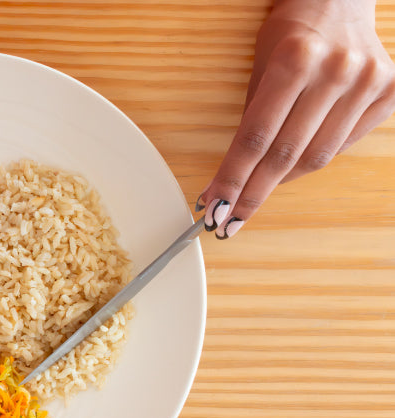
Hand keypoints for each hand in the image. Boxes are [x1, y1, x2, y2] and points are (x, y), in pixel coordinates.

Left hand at [198, 0, 394, 238]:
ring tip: (254, 196)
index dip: (233, 178)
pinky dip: (312, 160)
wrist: (341, 0)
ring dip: (280, 183)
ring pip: (316, 157)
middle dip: (252, 194)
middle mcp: (335, 70)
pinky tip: (291, 167)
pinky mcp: (389, 93)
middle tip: (227, 220)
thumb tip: (235, 177)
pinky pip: (342, 146)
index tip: (215, 207)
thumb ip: (254, 116)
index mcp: (295, 58)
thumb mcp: (261, 64)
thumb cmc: (292, 33)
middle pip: (285, 154)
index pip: (255, 136)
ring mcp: (366, 82)